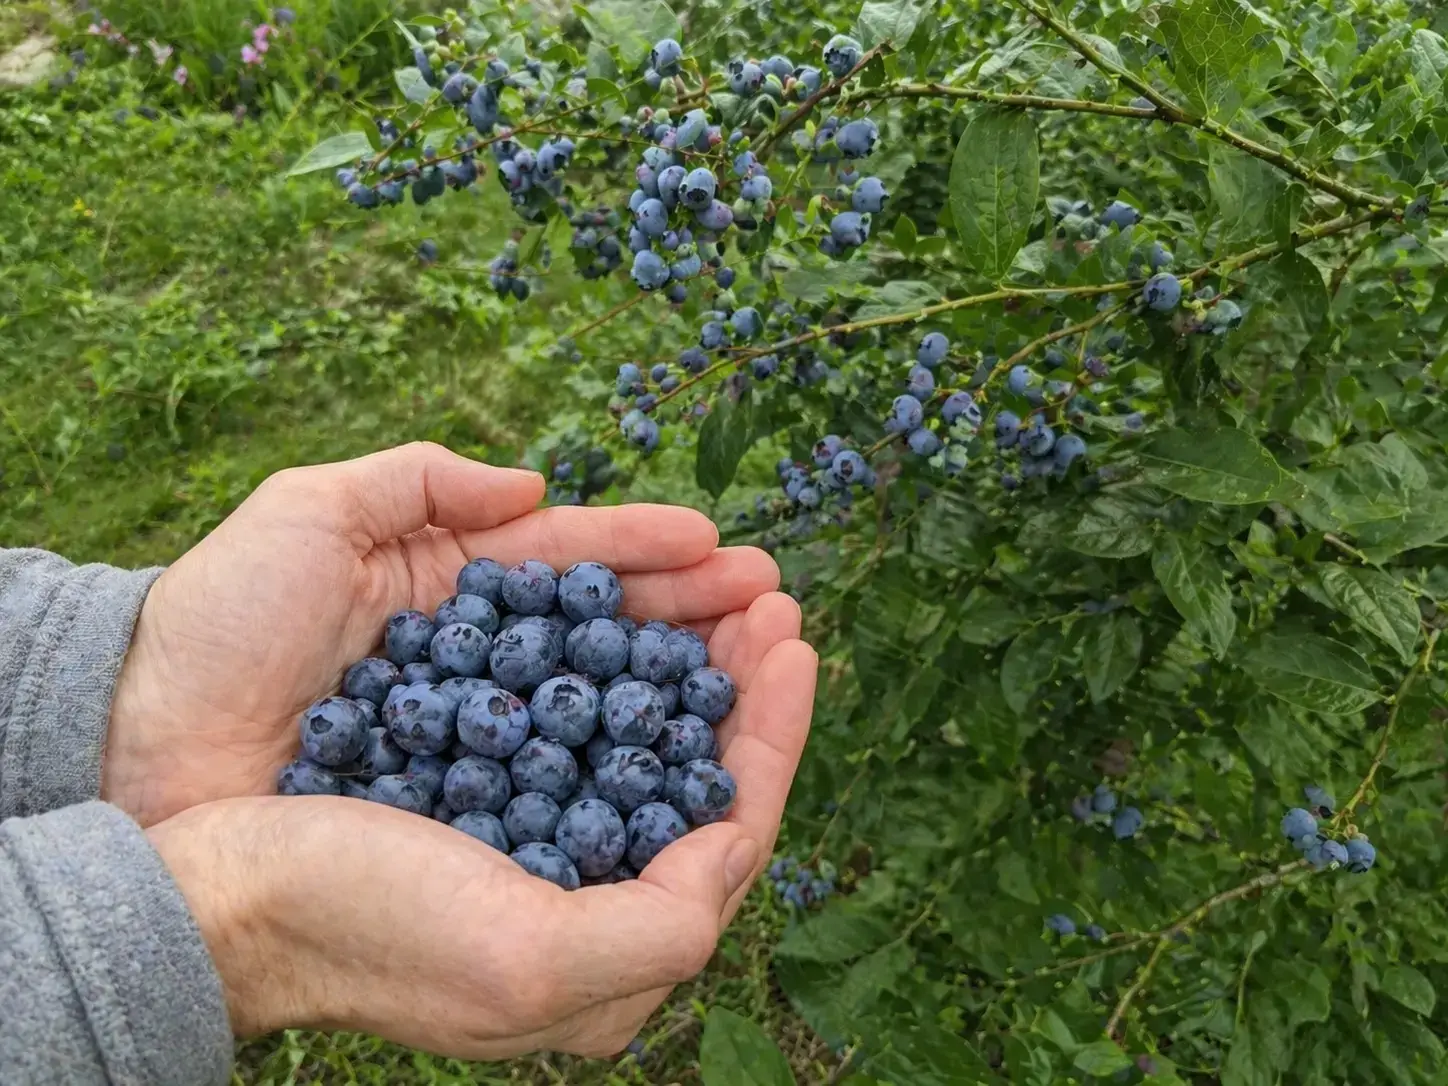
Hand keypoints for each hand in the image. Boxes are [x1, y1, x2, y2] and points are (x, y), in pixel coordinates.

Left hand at [105, 442, 780, 826]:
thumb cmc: (212, 627)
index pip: (574, 568)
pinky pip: (578, 799)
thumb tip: (534, 486)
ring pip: (613, 719)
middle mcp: (486, 680)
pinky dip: (645, 778)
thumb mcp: (309, 516)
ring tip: (771, 660)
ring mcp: (485, 754)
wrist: (137, 753)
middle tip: (776, 604)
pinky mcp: (476, 823)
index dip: (650, 552)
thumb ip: (422, 483)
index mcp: (457, 599)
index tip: (724, 544)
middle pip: (615, 645)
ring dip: (698, 693)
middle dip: (700, 620)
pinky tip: (705, 760)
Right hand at [149, 593, 815, 1056]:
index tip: (794, 643)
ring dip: (680, 655)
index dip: (772, 734)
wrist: (217, 889)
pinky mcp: (477, 784)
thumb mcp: (532, 961)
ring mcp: (528, 834)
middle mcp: (580, 895)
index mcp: (607, 953)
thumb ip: (664, 924)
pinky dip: (603, 653)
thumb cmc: (368, 922)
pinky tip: (619, 605)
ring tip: (718, 583)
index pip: (730, 832)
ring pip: (636, 733)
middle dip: (736, 680)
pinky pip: (565, 710)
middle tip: (769, 593)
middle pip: (690, 773)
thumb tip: (729, 843)